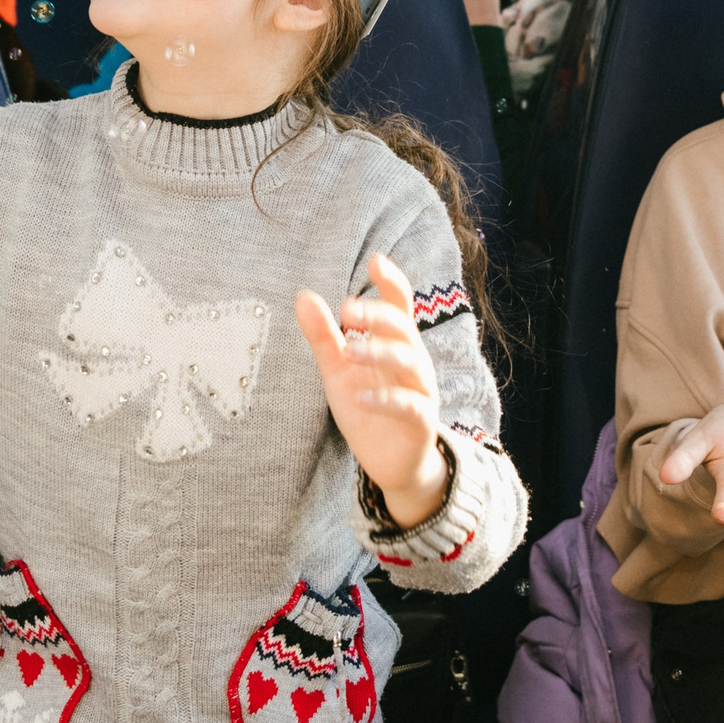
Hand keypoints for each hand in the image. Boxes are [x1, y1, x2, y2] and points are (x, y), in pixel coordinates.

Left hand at [297, 253, 448, 528]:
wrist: (392, 461)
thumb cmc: (367, 404)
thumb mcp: (338, 369)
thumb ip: (323, 336)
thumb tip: (303, 295)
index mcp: (396, 342)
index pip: (400, 305)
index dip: (391, 282)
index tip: (376, 260)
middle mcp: (413, 361)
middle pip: (404, 328)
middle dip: (378, 316)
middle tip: (347, 309)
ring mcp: (420, 391)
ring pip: (409, 363)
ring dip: (381, 352)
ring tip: (351, 350)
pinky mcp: (420, 422)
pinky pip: (409, 406)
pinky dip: (386, 400)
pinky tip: (359, 397)